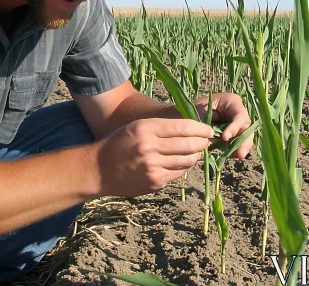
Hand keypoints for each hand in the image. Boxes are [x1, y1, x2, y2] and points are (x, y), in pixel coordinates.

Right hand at [93, 118, 213, 197]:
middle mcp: (150, 147)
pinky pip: (179, 173)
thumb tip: (192, 129)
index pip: (184, 127)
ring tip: (195, 151)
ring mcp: (153, 167)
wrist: (99, 170)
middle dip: (203, 142)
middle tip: (207, 141)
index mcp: (146, 129)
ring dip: (196, 155)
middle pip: (190, 144)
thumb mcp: (137, 127)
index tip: (209, 129)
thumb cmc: (119, 144)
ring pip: (188, 160)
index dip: (201, 128)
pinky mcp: (155, 182)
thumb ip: (162, 127)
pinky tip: (181, 162)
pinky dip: (184, 166)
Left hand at [193, 92, 253, 159]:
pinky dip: (235, 149)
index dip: (235, 127)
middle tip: (240, 153)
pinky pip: (238, 141)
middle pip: (246, 127)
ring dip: (242, 146)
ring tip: (239, 156)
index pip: (239, 115)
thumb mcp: (200, 112)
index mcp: (231, 102)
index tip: (225, 138)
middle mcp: (237, 112)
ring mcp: (237, 123)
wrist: (188, 114)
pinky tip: (232, 155)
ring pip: (245, 136)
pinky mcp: (233, 133)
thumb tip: (218, 138)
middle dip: (244, 141)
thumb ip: (210, 124)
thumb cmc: (195, 109)